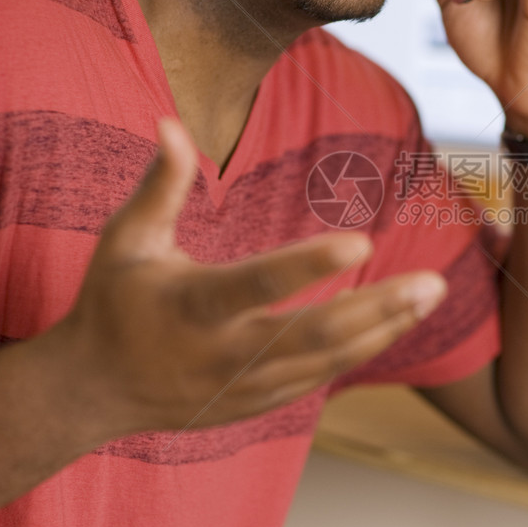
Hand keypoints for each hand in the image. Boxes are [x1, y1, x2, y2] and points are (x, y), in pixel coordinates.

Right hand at [58, 118, 446, 438]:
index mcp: (189, 306)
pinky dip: (360, 351)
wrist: (93, 392)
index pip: (257, 284)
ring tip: (431, 295)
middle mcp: (221, 353)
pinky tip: (396, 322)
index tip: (363, 239)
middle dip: (378, 309)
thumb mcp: (125, 240)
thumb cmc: (111, 302)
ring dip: (384, 329)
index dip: (308, 265)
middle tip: (434, 283)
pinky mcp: (256, 404)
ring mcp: (243, 387)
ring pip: (326, 362)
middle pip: (312, 335)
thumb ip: (159, 185)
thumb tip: (170, 122)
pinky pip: (319, 378)